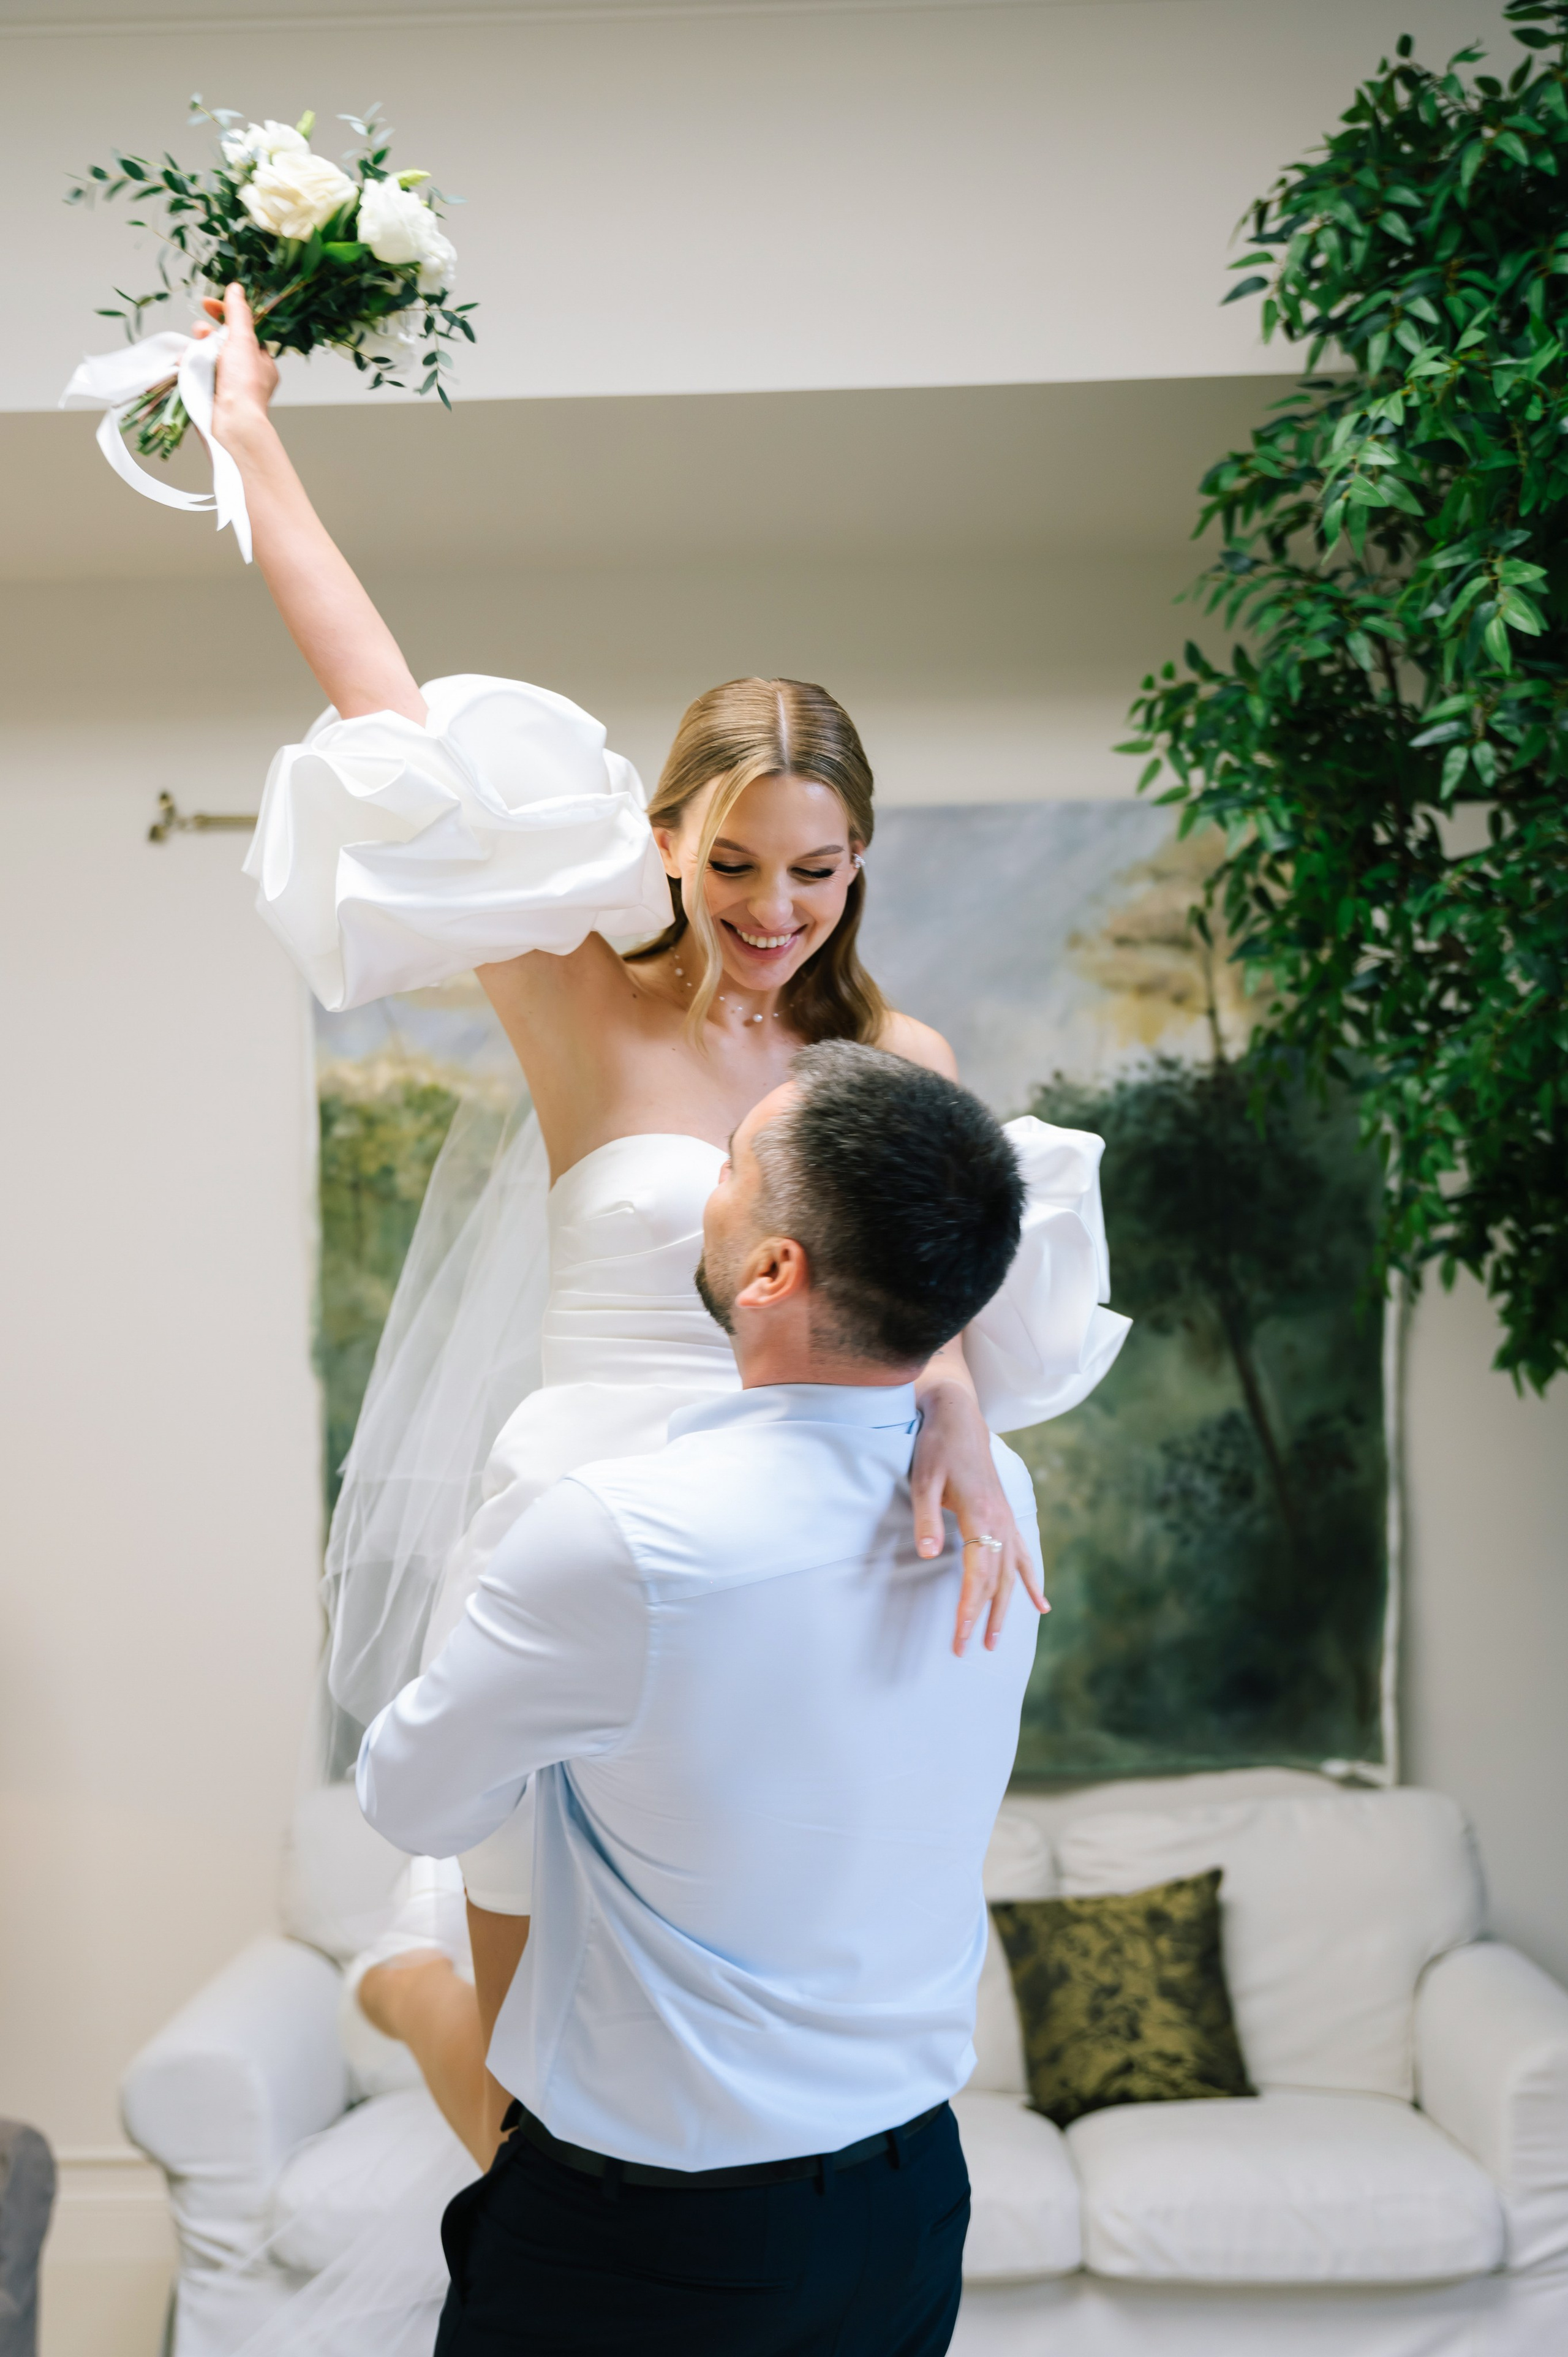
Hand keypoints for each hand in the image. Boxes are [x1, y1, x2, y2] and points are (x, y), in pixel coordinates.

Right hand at [192, 283, 277, 443]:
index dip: (225, 312)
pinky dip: (189, 366)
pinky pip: (196, 372)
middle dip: (207, 332)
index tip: (207, 303)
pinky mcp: (210, 394)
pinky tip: (184, 365)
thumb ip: (238, 313)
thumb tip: (236, 288)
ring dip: (195, 348)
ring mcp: (227, 385)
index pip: (242, 328)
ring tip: (191, 352)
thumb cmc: (243, 384)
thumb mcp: (243, 340)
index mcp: (260, 360)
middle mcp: (245, 373)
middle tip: (200, 332)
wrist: (232, 424)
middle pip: (221, 340)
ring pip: (206, 356)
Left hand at [911, 1381, 1048, 1655]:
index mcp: (981, 1516)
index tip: (960, 1637)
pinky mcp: (1007, 1515)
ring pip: (1013, 1574)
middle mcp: (1001, 1522)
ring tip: (997, 1639)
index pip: (978, 1576)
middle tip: (973, 1650)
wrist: (959, 1415)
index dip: (969, 1609)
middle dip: (985, 1618)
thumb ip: (926, 1519)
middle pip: (998, 1581)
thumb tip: (928, 1555)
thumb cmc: (937, 1447)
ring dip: (1007, 1608)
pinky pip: (1024, 1556)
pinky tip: (1041, 1606)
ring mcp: (1008, 1519)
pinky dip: (1032, 1582)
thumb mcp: (923, 1480)